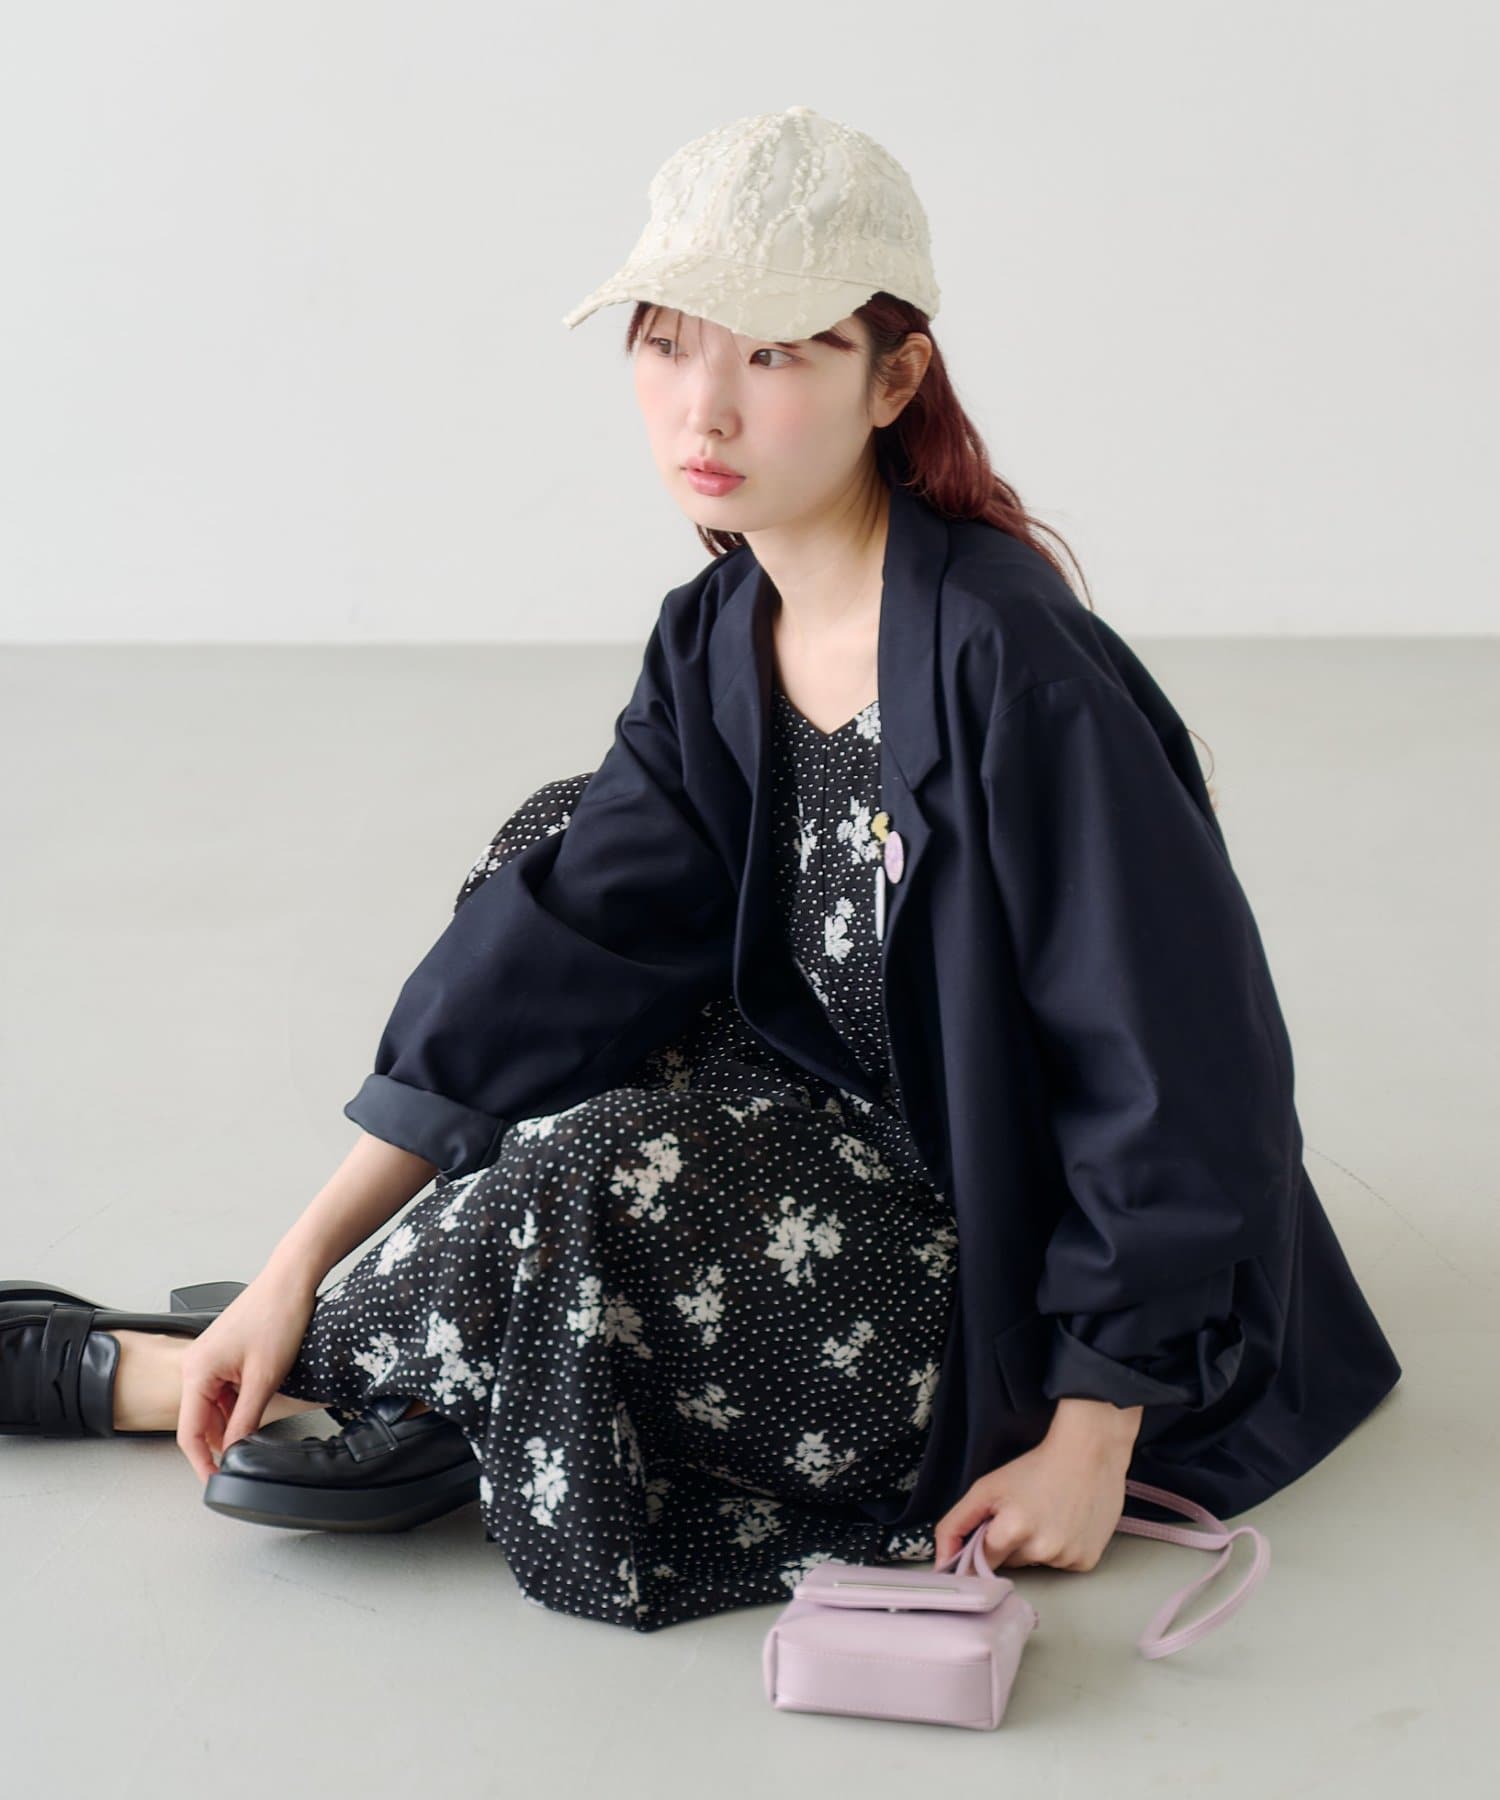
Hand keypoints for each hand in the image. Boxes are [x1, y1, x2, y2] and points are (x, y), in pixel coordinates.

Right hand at [175, 1266, 320, 1484]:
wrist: (291, 1280)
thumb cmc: (277, 1316)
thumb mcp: (264, 1378)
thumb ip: (246, 1420)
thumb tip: (234, 1451)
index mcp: (197, 1372)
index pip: (190, 1433)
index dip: (202, 1462)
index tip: (215, 1482)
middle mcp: (196, 1365)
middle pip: (200, 1421)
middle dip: (220, 1442)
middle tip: (244, 1462)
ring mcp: (210, 1359)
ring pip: (215, 1407)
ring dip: (232, 1422)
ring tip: (257, 1431)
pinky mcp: (224, 1355)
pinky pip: (224, 1391)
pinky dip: (238, 1405)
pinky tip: (258, 1408)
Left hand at [930, 1404, 1140, 1572]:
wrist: (1088, 1453)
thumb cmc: (1035, 1466)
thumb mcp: (986, 1488)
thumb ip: (956, 1525)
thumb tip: (940, 1564)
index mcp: (1012, 1531)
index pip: (982, 1561)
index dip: (982, 1546)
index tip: (987, 1536)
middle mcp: (1041, 1550)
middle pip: (1010, 1562)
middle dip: (1009, 1543)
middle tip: (1023, 1513)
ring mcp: (1066, 1558)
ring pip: (1036, 1563)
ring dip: (1036, 1546)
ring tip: (1048, 1514)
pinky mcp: (1087, 1562)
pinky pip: (1061, 1564)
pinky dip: (1060, 1550)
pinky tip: (1066, 1523)